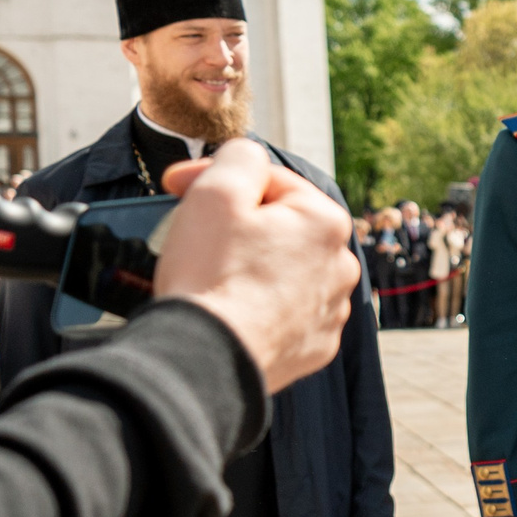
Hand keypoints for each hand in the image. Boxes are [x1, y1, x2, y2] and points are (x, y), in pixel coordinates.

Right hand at [155, 141, 359, 392]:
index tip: (174, 188)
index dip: (213, 176)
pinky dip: (255, 304)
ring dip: (246, 263)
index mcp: (326, 221)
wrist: (207, 359)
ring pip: (280, 268)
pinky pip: (281, 311)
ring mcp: (331, 310)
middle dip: (234, 222)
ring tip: (207, 273)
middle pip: (277, 225)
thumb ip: (239, 158)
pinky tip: (227, 307)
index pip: (267, 179)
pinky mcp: (313, 346)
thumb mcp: (217, 191)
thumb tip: (248, 158)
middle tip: (190, 232)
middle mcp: (342, 265)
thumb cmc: (211, 274)